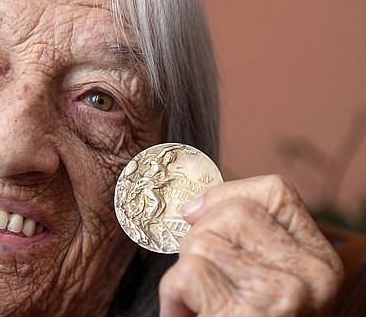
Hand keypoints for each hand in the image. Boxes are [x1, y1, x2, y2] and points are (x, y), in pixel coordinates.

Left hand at [159, 175, 342, 316]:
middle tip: (203, 282)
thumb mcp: (261, 278)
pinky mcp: (248, 315)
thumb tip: (192, 206)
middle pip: (229, 213)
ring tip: (200, 305)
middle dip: (198, 242)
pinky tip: (189, 316)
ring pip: (202, 242)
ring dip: (185, 274)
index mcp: (321, 262)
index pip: (275, 190)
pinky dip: (174, 296)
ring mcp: (285, 296)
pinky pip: (187, 273)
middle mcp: (313, 277)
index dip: (225, 196)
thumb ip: (243, 238)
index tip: (197, 216)